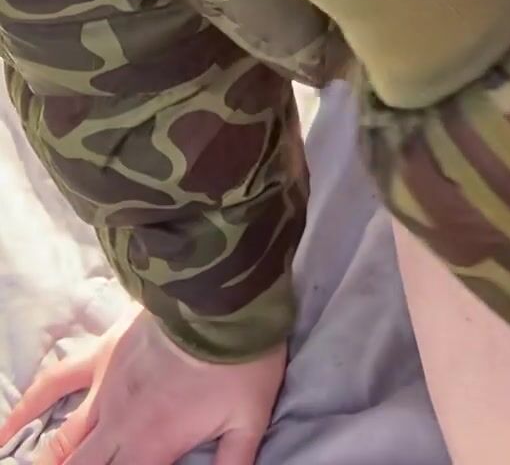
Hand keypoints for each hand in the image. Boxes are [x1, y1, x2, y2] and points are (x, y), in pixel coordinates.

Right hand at [0, 306, 285, 464]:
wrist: (222, 298)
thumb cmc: (240, 362)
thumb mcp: (248, 423)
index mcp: (153, 448)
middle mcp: (119, 426)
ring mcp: (104, 390)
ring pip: (62, 440)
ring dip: (45, 460)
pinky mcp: (100, 356)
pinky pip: (54, 383)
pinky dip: (27, 407)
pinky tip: (7, 429)